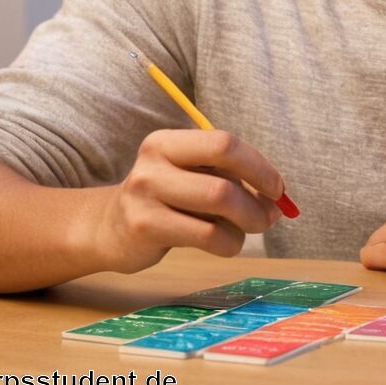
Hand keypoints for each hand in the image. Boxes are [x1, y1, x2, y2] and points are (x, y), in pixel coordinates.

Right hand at [94, 129, 284, 273]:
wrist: (108, 228)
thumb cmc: (165, 197)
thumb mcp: (191, 175)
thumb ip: (229, 177)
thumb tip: (277, 197)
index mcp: (168, 141)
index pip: (224, 144)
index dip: (258, 166)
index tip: (277, 187)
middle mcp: (153, 162)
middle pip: (224, 182)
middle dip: (257, 202)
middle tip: (270, 216)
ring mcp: (145, 195)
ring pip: (217, 209)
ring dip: (245, 224)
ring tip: (245, 231)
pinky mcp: (144, 228)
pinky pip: (206, 237)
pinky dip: (228, 242)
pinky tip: (224, 243)